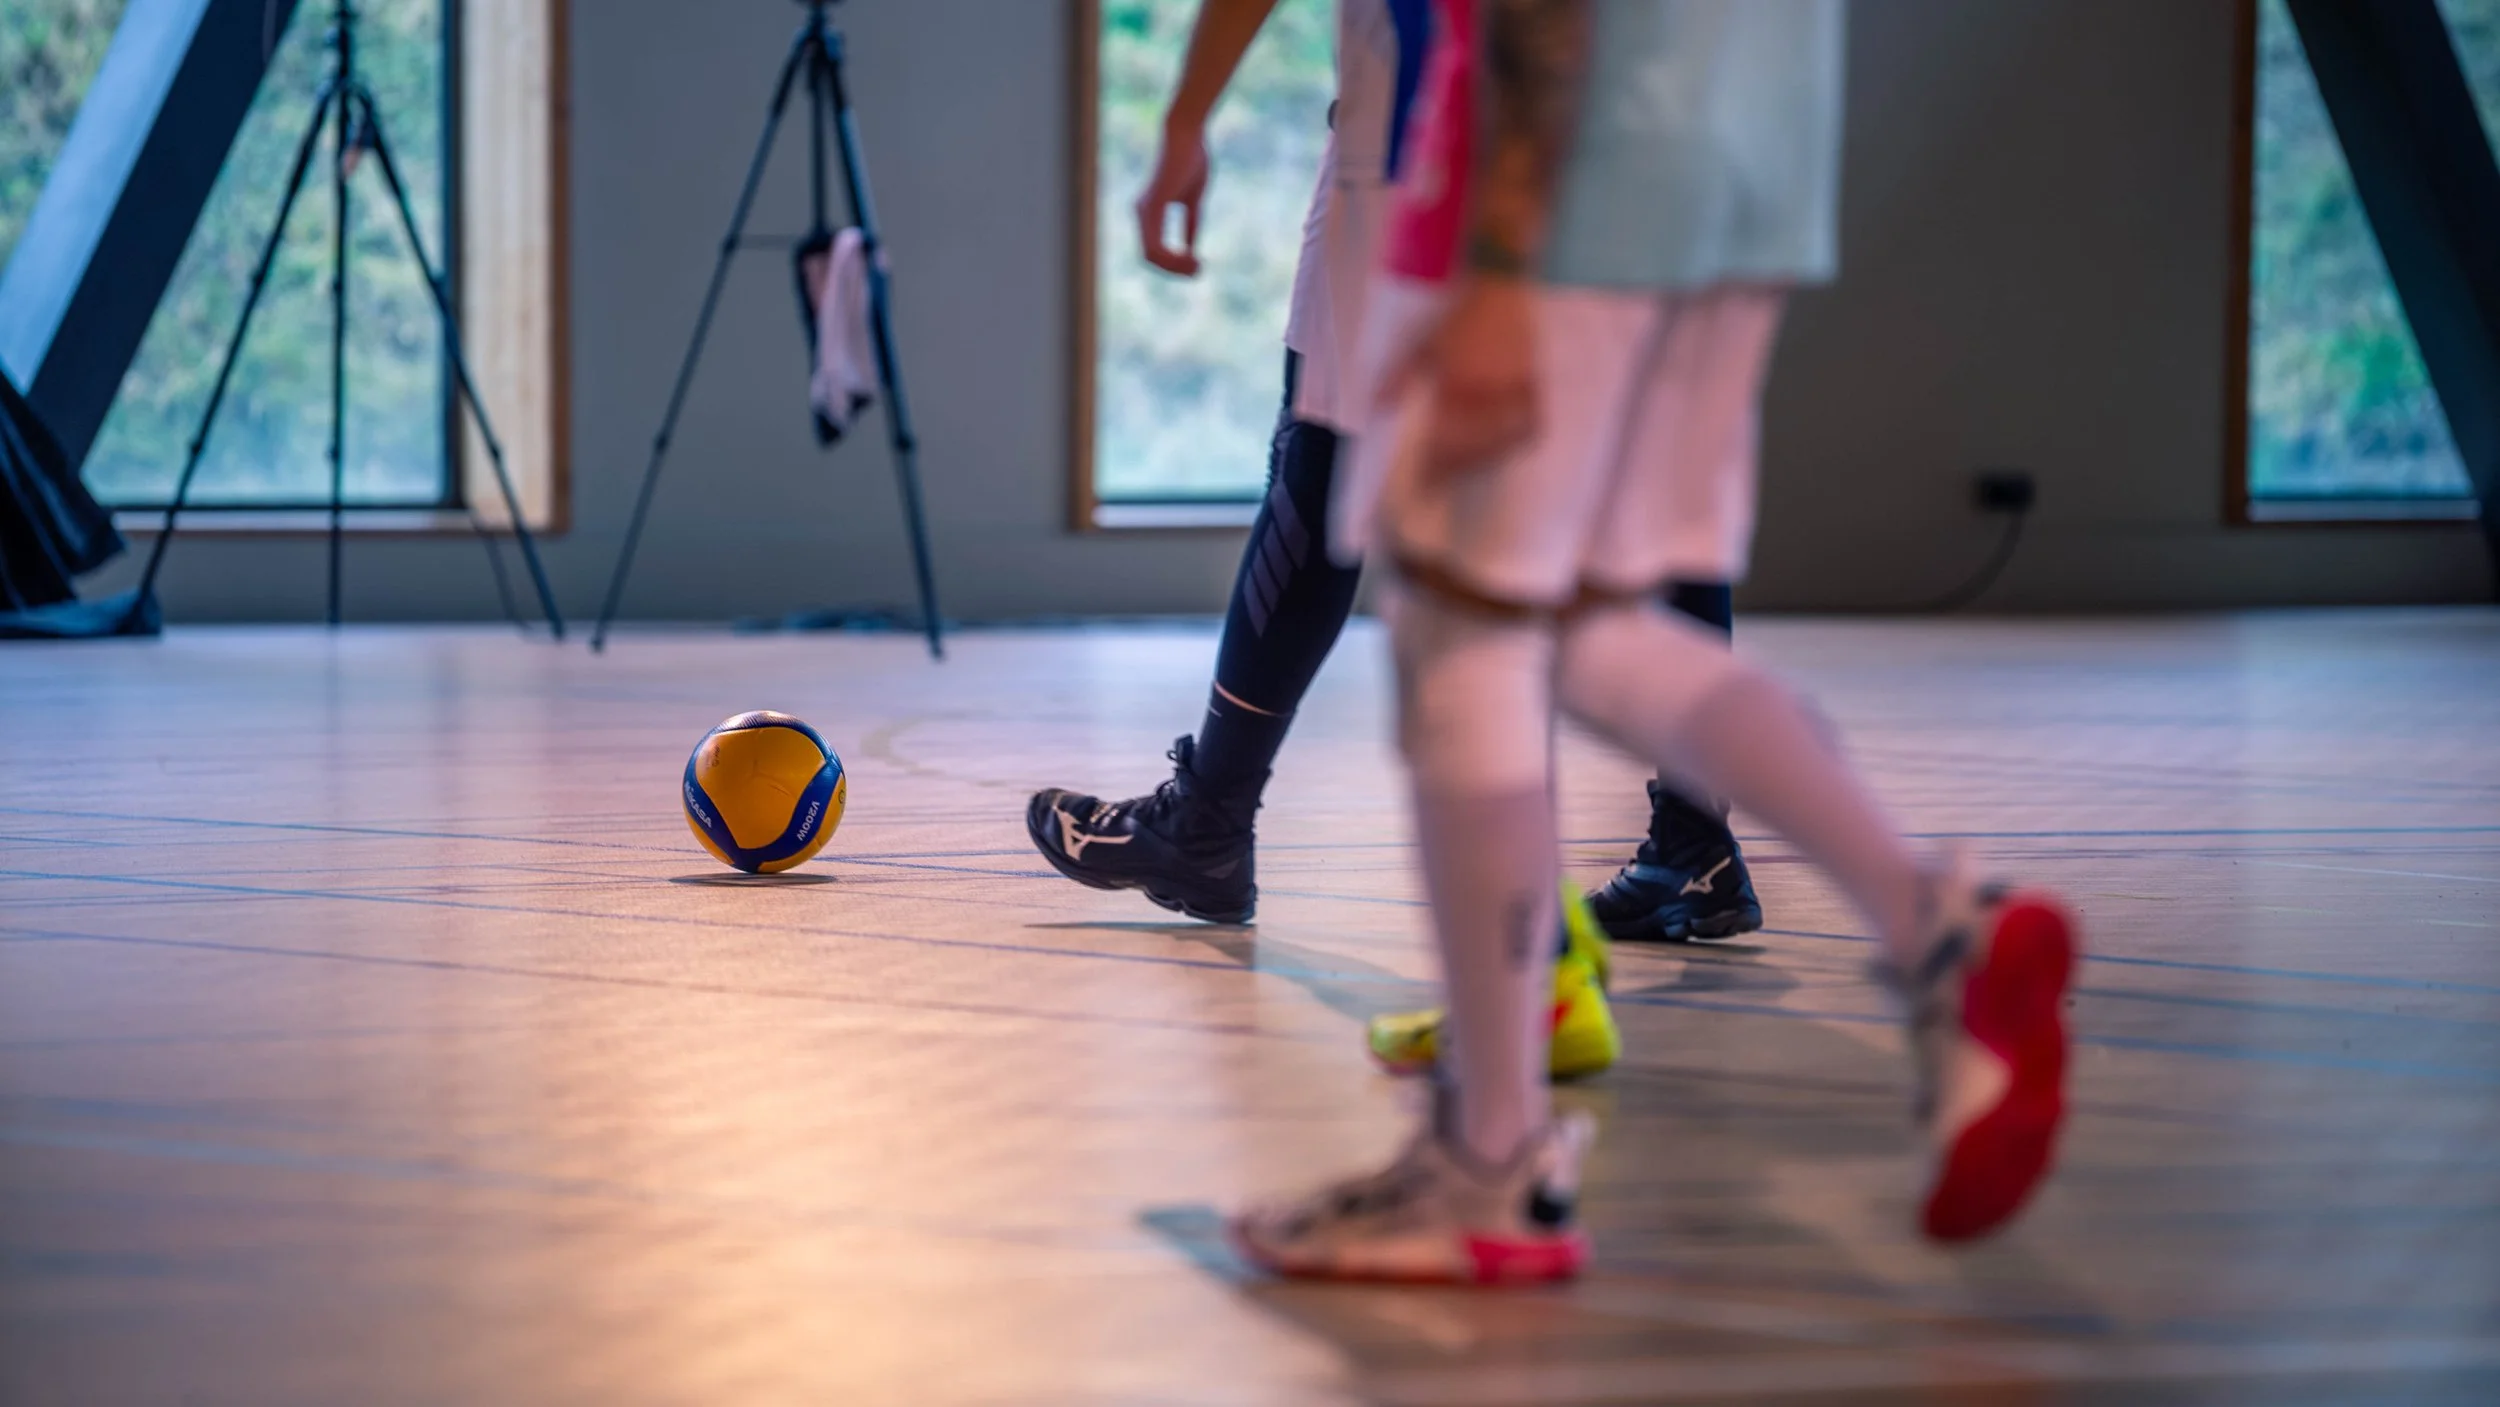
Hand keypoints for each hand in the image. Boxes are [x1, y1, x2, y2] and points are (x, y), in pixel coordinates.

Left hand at [1135, 121, 1211, 275]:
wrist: (1187, 135)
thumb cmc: (1191, 160)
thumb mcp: (1193, 200)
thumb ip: (1190, 223)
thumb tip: (1191, 248)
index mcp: (1148, 213)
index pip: (1153, 251)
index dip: (1174, 264)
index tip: (1197, 265)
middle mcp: (1141, 214)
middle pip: (1150, 258)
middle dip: (1175, 269)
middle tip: (1198, 270)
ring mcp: (1144, 211)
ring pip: (1151, 256)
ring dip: (1175, 267)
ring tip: (1197, 266)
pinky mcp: (1152, 206)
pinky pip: (1155, 244)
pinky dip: (1173, 257)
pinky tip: (1191, 257)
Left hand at [1382, 276, 1540, 476]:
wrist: (1500, 280)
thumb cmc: (1457, 311)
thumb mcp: (1421, 341)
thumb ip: (1398, 376)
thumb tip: (1377, 407)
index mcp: (1457, 386)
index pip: (1444, 442)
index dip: (1434, 467)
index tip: (1426, 484)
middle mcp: (1486, 394)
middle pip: (1471, 448)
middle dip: (1454, 468)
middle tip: (1440, 482)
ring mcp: (1513, 390)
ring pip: (1499, 440)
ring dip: (1481, 459)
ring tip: (1465, 469)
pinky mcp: (1533, 381)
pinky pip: (1527, 421)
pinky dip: (1515, 438)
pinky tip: (1504, 447)